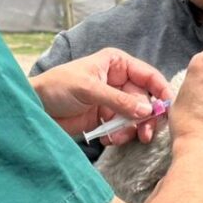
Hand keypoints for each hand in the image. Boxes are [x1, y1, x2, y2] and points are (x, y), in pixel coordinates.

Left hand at [31, 48, 172, 139]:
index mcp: (117, 64)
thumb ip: (119, 101)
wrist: (34, 108)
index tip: (167, 109)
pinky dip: (119, 136)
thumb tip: (147, 111)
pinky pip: (123, 129)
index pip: (148, 76)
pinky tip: (107, 139)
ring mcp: (113, 101)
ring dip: (131, 130)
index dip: (161, 91)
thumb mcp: (88, 90)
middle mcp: (119, 81)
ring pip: (136, 117)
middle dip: (146, 118)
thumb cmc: (57, 87)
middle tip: (146, 134)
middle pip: (146, 100)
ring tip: (118, 137)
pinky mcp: (105, 119)